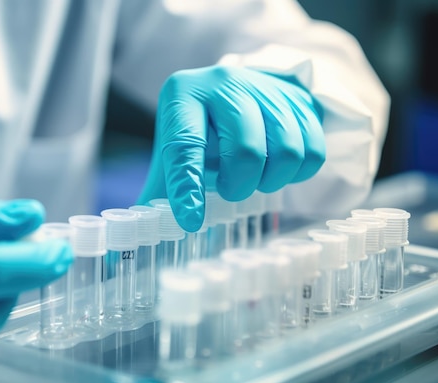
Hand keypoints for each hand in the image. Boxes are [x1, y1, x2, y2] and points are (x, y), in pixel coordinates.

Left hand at [138, 66, 324, 231]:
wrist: (237, 94)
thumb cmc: (199, 134)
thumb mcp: (172, 154)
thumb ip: (158, 192)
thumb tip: (124, 244)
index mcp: (183, 95)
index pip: (185, 146)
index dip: (188, 187)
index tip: (191, 221)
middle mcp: (224, 82)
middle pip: (244, 149)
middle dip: (239, 185)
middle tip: (231, 191)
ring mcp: (267, 87)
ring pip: (285, 149)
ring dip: (270, 180)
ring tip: (254, 178)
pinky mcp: (299, 99)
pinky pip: (312, 150)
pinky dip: (298, 173)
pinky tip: (278, 169)